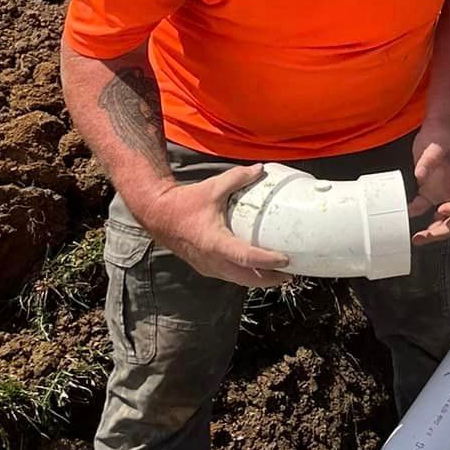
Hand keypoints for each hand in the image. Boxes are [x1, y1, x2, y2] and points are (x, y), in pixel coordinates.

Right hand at [142, 164, 292, 287]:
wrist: (158, 216)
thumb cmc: (184, 203)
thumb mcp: (213, 188)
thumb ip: (238, 177)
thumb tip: (261, 169)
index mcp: (214, 242)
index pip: (246, 257)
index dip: (267, 261)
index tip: (286, 260)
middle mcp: (212, 260)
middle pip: (246, 278)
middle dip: (270, 278)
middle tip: (291, 273)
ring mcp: (208, 267)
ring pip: (238, 280)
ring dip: (259, 280)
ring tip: (281, 275)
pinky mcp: (206, 268)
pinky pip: (230, 276)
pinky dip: (246, 276)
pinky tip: (259, 270)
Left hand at [409, 126, 449, 245]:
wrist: (439, 128)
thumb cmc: (443, 134)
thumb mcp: (437, 143)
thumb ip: (429, 159)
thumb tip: (419, 175)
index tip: (440, 209)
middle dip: (443, 231)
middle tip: (426, 235)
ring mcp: (443, 193)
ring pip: (442, 220)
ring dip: (432, 231)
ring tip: (417, 238)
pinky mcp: (429, 191)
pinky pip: (424, 209)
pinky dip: (416, 214)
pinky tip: (405, 214)